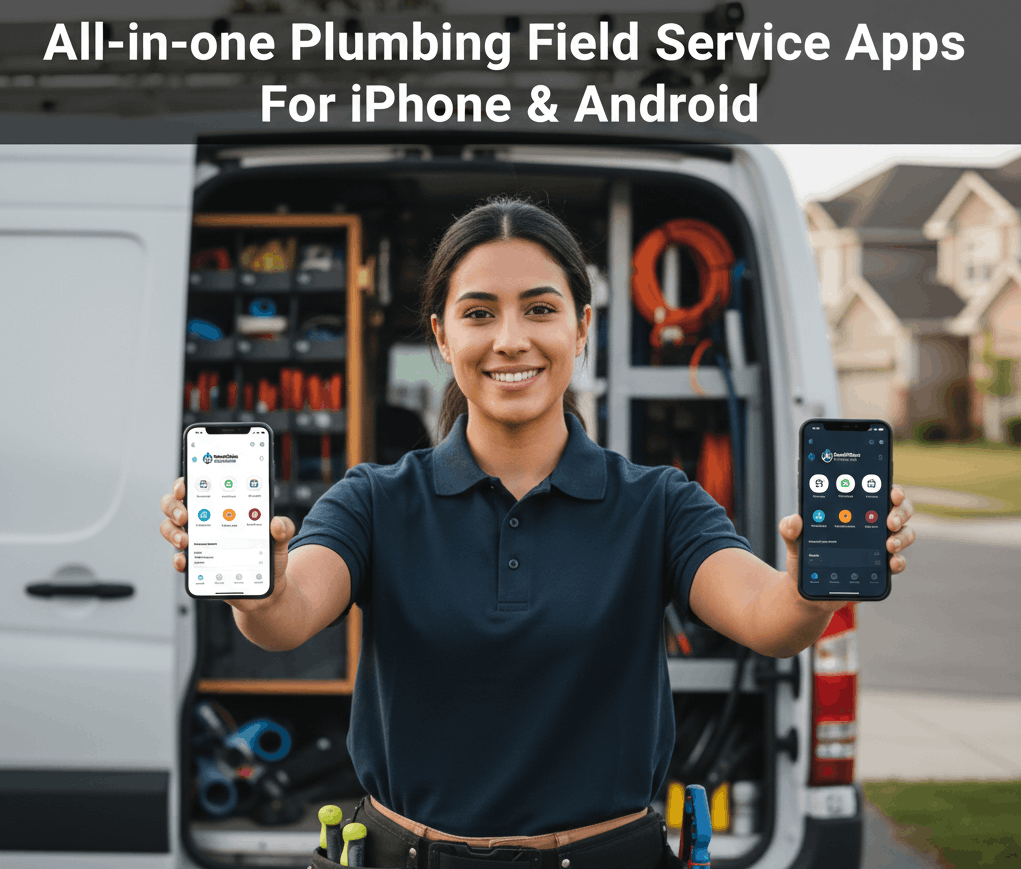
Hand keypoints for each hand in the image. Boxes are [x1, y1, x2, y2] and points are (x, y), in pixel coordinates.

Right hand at [160, 476, 295, 611]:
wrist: (266, 587)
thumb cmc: (269, 554)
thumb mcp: (280, 539)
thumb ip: (283, 528)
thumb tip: (277, 523)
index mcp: (223, 507)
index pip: (198, 487)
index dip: (185, 483)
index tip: (185, 486)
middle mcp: (205, 521)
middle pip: (175, 505)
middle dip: (173, 506)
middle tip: (185, 515)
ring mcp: (198, 542)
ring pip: (170, 529)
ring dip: (172, 532)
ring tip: (185, 540)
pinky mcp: (196, 563)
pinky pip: (178, 558)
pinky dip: (178, 559)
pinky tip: (184, 560)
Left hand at [778, 483, 914, 607]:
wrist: (811, 590)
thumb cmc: (806, 558)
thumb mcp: (795, 542)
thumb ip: (790, 529)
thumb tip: (794, 520)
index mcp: (853, 511)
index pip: (877, 492)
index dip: (890, 489)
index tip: (891, 491)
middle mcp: (871, 525)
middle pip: (899, 510)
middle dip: (900, 512)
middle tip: (889, 521)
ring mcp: (879, 546)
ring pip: (904, 534)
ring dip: (902, 537)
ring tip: (889, 545)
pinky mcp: (881, 567)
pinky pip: (899, 562)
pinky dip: (899, 562)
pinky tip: (891, 563)